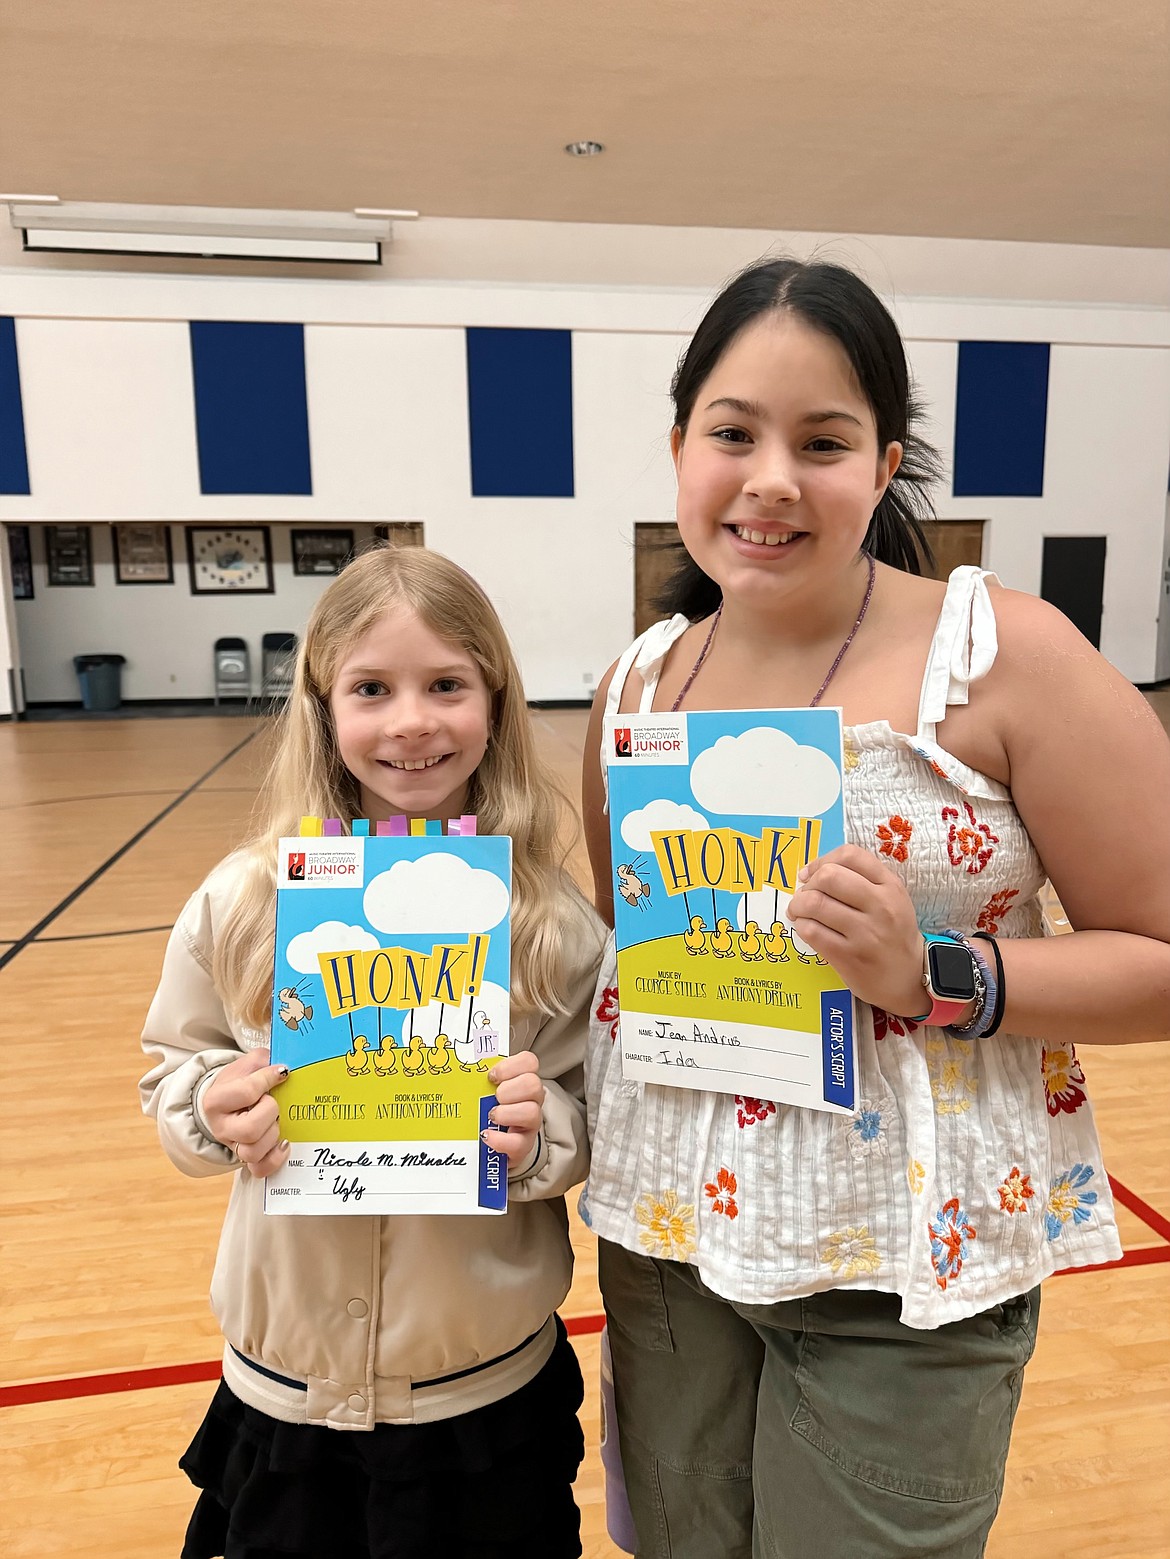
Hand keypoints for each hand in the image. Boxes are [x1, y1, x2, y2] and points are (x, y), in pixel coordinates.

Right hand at [202, 1048, 291, 1178]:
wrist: (225, 1103)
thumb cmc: (237, 1083)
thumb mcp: (245, 1065)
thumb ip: (264, 1060)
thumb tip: (285, 1067)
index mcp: (216, 1100)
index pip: (247, 1091)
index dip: (269, 1079)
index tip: (282, 1073)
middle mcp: (222, 1127)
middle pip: (250, 1128)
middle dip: (270, 1111)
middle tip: (272, 1102)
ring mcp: (233, 1146)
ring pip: (254, 1151)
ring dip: (273, 1134)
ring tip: (276, 1120)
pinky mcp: (245, 1159)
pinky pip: (260, 1169)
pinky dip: (275, 1158)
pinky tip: (285, 1143)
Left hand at [483, 1050, 544, 1166]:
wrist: (488, 1146)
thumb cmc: (484, 1112)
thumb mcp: (481, 1091)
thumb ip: (474, 1079)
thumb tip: (450, 1070)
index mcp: (520, 1081)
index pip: (529, 1062)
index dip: (511, 1066)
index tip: (492, 1076)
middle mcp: (530, 1100)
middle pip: (533, 1084)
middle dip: (509, 1089)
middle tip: (494, 1097)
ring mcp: (529, 1124)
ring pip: (531, 1112)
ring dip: (507, 1113)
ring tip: (491, 1116)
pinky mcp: (523, 1146)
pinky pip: (518, 1143)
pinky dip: (500, 1139)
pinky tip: (486, 1135)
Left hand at [788, 844, 925, 1017]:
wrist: (908, 978)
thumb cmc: (893, 934)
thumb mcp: (891, 899)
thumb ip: (860, 879)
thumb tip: (810, 872)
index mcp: (890, 886)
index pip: (850, 855)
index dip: (822, 860)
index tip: (812, 873)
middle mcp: (880, 906)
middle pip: (829, 876)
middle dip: (808, 884)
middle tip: (806, 895)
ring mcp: (865, 933)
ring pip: (815, 903)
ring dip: (798, 905)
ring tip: (800, 912)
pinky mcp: (849, 957)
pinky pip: (812, 931)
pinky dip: (802, 926)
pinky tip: (806, 928)